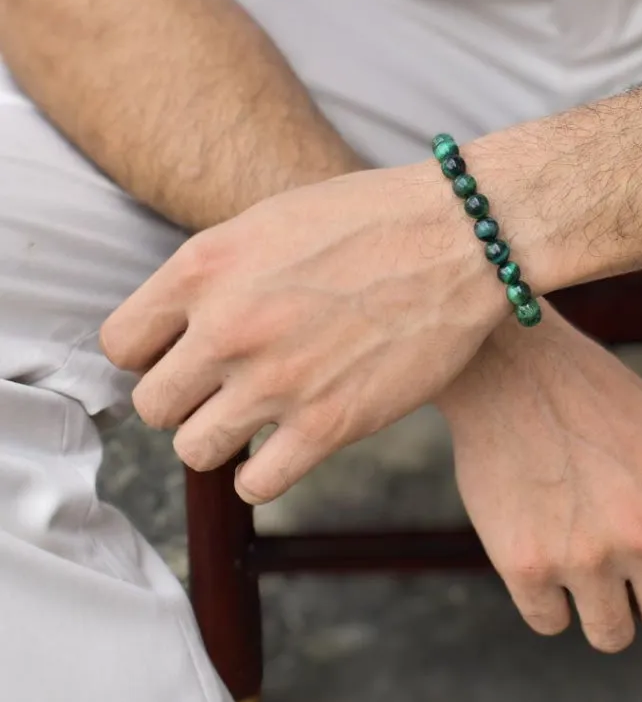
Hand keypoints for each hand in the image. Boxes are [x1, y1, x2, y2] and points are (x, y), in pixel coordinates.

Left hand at [101, 164, 505, 503]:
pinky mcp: (329, 424)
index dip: (150, 354)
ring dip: (220, 436)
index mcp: (206, 267)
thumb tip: (183, 323)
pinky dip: (263, 471)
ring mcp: (277, 380)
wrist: (459, 238)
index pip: (121, 344)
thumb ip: (215, 272)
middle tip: (225, 385)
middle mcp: (229, 326)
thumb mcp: (272, 220)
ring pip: (194, 449)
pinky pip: (255, 484)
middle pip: (152, 405)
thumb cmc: (373, 218)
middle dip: (186, 397)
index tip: (182, 355)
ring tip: (257, 414)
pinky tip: (289, 442)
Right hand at [437, 309, 641, 652]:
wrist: (508, 365)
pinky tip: (539, 548)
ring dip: (599, 606)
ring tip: (579, 556)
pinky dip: (546, 597)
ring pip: (611, 636)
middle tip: (622, 560)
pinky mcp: (525, 565)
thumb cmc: (593, 393)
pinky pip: (549, 621)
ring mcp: (585, 556)